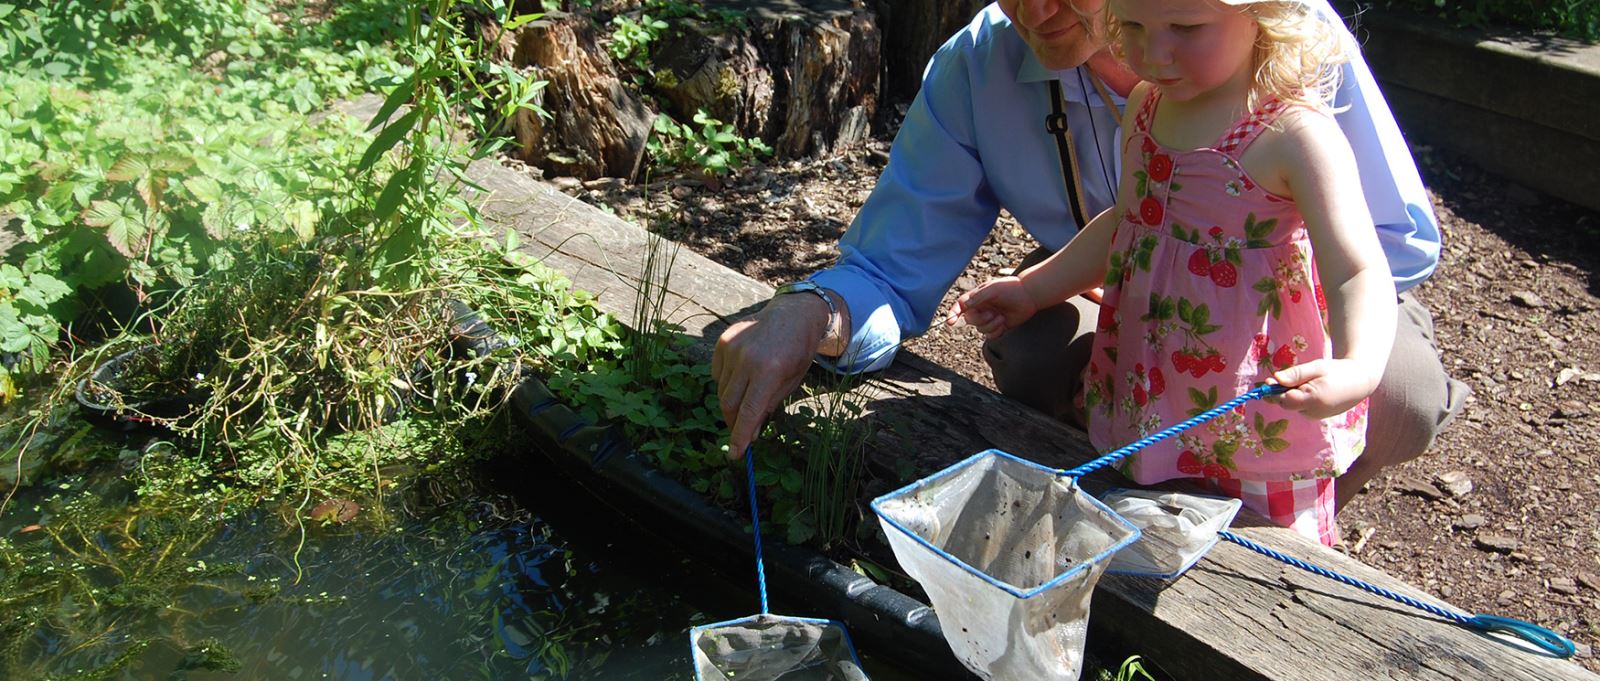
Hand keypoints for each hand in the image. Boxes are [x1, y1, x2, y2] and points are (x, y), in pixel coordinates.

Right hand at [712, 294, 827, 458]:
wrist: (793, 314)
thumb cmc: (797, 351)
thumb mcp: (791, 382)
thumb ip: (768, 405)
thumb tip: (749, 432)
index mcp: (770, 370)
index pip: (749, 411)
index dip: (740, 436)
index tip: (735, 454)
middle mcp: (747, 358)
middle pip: (729, 403)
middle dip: (733, 422)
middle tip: (741, 431)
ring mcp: (732, 347)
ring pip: (721, 390)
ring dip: (732, 402)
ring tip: (748, 396)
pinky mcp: (723, 341)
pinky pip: (717, 373)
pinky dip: (726, 382)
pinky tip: (742, 375)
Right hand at [944, 277, 1036, 340]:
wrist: (1029, 295)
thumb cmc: (1011, 288)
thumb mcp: (993, 289)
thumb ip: (978, 297)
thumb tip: (965, 305)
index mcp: (977, 297)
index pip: (960, 306)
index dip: (953, 313)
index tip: (950, 322)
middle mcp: (981, 308)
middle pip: (970, 320)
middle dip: (981, 319)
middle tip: (993, 313)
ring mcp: (989, 318)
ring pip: (980, 329)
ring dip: (991, 325)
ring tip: (1002, 317)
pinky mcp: (998, 326)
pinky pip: (990, 335)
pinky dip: (996, 332)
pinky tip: (1004, 323)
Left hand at [1270, 358, 1382, 418]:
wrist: (1359, 383)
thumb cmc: (1339, 371)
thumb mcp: (1318, 367)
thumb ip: (1297, 374)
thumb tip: (1276, 378)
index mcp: (1314, 400)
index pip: (1285, 400)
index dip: (1275, 391)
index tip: (1270, 379)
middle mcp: (1314, 412)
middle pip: (1287, 404)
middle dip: (1282, 391)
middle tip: (1283, 377)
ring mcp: (1315, 416)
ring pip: (1293, 405)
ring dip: (1292, 394)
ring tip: (1307, 381)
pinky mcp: (1316, 416)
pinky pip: (1301, 407)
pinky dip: (1300, 398)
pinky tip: (1310, 388)